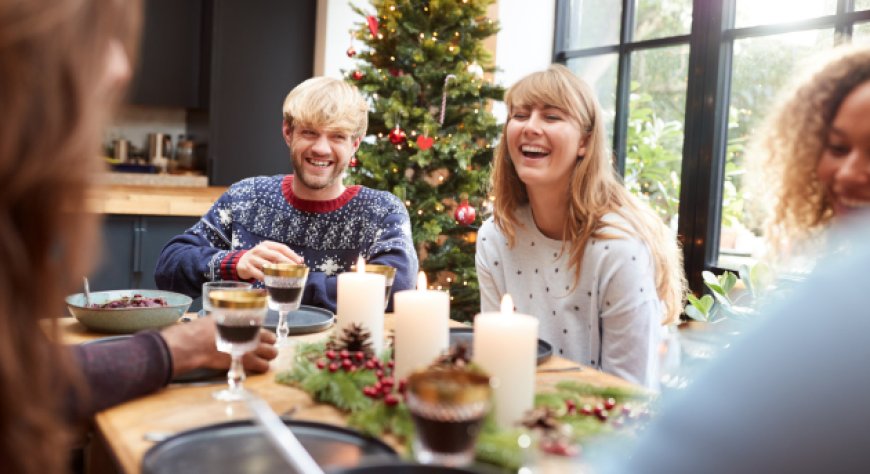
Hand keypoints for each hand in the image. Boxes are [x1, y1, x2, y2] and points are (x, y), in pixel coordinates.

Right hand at [160, 318, 278, 376]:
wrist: (196, 343)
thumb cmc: (203, 329)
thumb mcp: (219, 316)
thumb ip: (231, 318)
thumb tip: (232, 317)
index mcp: (247, 322)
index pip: (264, 328)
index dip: (262, 335)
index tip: (258, 338)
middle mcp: (253, 334)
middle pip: (272, 340)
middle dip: (268, 345)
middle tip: (260, 349)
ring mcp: (252, 347)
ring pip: (272, 353)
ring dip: (267, 356)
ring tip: (259, 359)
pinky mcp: (248, 361)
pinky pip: (263, 366)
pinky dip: (261, 367)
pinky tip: (255, 367)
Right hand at [237, 240, 303, 280]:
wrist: (240, 262)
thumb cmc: (260, 258)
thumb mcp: (269, 254)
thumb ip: (283, 256)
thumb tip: (300, 260)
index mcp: (267, 244)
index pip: (282, 248)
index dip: (292, 255)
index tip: (300, 262)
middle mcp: (259, 249)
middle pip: (276, 256)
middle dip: (287, 263)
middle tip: (295, 270)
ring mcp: (252, 258)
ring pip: (268, 265)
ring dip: (277, 272)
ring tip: (286, 277)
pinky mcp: (247, 267)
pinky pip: (259, 274)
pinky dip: (267, 278)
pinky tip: (272, 282)